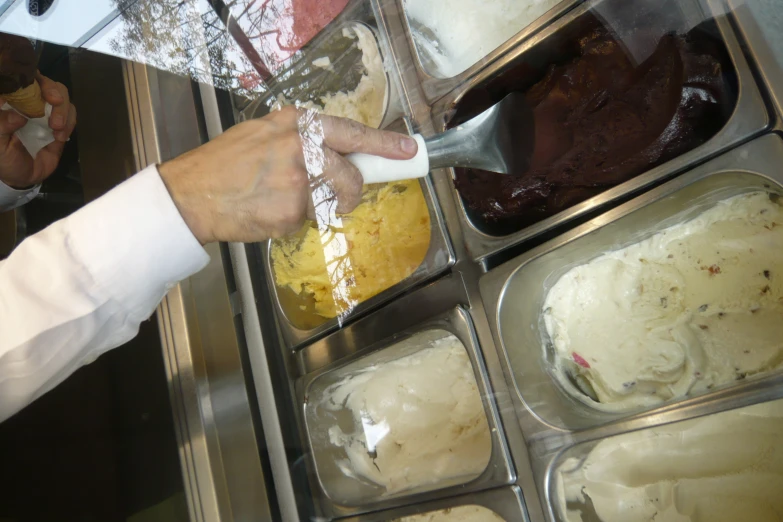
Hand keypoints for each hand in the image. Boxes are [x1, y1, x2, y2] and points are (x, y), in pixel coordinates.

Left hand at [0, 73, 76, 188]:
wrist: (21, 179)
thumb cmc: (3, 159)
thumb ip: (1, 127)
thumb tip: (18, 116)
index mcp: (10, 101)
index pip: (22, 78)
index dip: (32, 77)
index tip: (38, 87)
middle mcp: (29, 102)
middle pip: (47, 84)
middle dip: (54, 91)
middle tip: (55, 102)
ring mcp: (46, 113)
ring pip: (62, 97)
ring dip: (64, 110)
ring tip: (57, 129)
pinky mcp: (60, 125)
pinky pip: (71, 116)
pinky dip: (70, 123)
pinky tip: (60, 136)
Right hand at [158, 106, 418, 243]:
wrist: (192, 195)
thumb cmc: (224, 166)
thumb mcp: (263, 134)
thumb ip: (300, 140)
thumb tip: (337, 154)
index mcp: (295, 124)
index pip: (351, 132)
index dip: (383, 144)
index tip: (409, 151)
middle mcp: (301, 147)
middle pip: (350, 175)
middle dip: (352, 191)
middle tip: (345, 198)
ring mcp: (298, 180)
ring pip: (333, 201)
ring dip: (322, 208)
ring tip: (290, 203)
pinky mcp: (292, 209)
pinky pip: (310, 218)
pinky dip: (297, 220)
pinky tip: (271, 212)